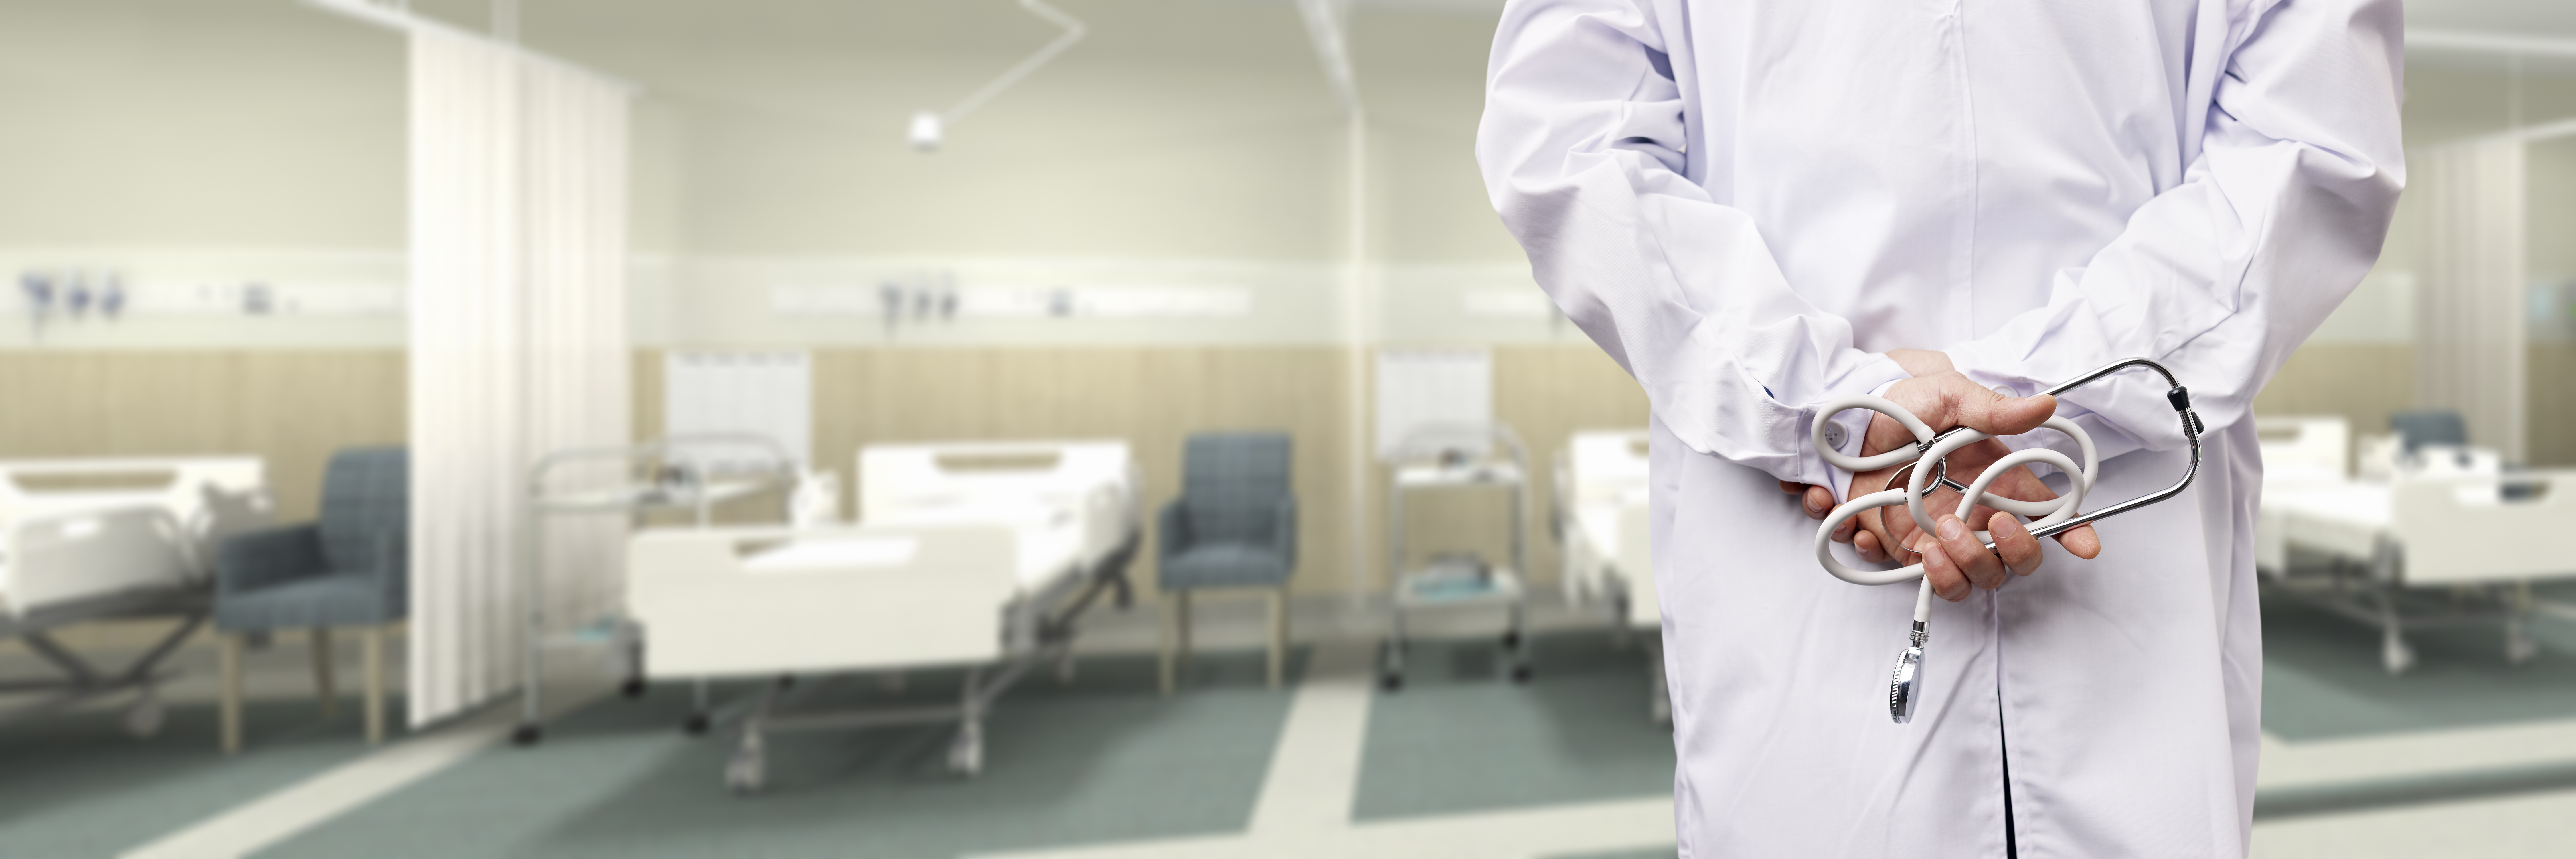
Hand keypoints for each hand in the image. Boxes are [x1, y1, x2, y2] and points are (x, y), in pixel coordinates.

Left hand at [1783, 354, 2101, 601]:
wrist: (1844, 420)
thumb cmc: (1902, 405)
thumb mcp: (1947, 396)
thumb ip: (1992, 408)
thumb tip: (2044, 405)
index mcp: (1997, 481)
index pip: (2046, 514)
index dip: (2071, 532)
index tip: (2085, 545)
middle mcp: (1973, 515)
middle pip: (2010, 563)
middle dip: (2002, 557)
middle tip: (1968, 526)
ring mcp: (1936, 536)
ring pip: (1965, 582)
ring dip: (1953, 573)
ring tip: (1930, 543)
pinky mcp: (1895, 545)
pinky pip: (1902, 577)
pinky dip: (1882, 561)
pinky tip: (1866, 533)